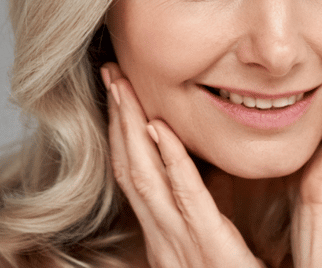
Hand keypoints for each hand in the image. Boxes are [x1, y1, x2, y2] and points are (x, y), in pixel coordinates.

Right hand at [102, 63, 264, 267]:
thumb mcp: (210, 248)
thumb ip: (200, 217)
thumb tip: (193, 181)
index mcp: (166, 233)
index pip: (136, 174)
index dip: (122, 131)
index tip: (118, 92)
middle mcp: (165, 236)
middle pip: (131, 167)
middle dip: (118, 118)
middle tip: (109, 73)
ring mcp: (182, 242)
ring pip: (146, 177)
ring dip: (132, 128)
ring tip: (123, 87)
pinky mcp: (211, 247)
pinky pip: (187, 198)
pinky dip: (171, 162)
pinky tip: (161, 130)